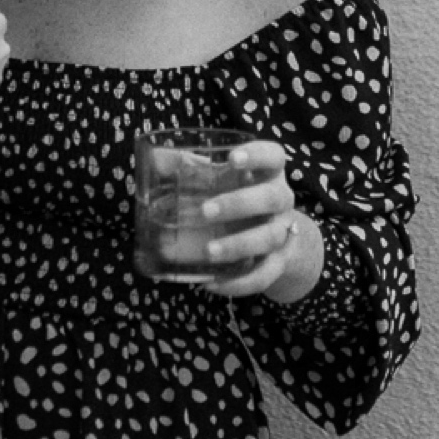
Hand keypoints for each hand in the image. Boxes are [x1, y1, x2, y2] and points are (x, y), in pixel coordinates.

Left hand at [195, 141, 324, 303]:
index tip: (231, 158)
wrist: (272, 241)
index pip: (273, 156)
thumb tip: (158, 159)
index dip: (257, 155)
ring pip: (270, 237)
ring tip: (208, 251)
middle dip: (238, 204)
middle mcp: (280, 201)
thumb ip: (191, 168)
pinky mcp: (277, 264)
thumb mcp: (220, 180)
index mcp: (268, 174)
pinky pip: (265, 275)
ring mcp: (281, 233)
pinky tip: (212, 283)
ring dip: (238, 244)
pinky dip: (240, 283)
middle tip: (204, 211)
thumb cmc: (238, 198)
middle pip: (272, 198)